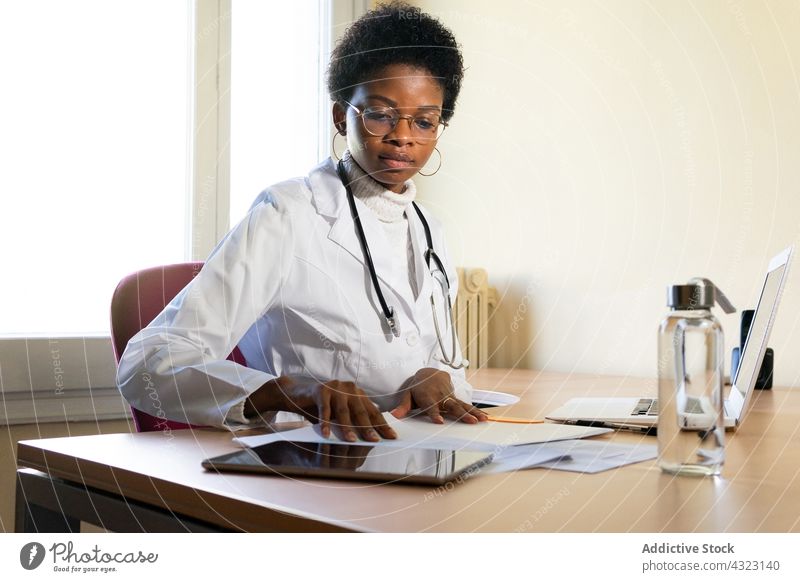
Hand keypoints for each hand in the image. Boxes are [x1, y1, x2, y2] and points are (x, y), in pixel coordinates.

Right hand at [245, 376, 396, 442]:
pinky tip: (327, 434)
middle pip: (360, 410)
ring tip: (351, 441)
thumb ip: (353, 422)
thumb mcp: (340, 415)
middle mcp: (349, 388)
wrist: (298, 394)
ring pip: (343, 411)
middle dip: (368, 427)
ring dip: (347, 427)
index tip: (391, 437)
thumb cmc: (322, 408)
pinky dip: (325, 422)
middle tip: (374, 440)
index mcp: (358, 393)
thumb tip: (369, 440)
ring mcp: (335, 387)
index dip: (382, 424)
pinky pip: (324, 409)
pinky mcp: (320, 390)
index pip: (372, 411)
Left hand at [391, 368, 487, 424]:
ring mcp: (450, 397)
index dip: (435, 413)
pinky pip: (467, 405)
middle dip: (460, 414)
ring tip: (480, 420)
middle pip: (451, 406)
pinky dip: (476, 411)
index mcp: (428, 397)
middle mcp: (441, 397)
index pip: (431, 406)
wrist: (430, 373)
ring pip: (462, 405)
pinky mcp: (456, 398)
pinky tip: (485, 417)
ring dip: (472, 413)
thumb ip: (403, 406)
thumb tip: (394, 415)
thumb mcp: (408, 395)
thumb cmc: (418, 388)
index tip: (439, 421)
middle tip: (470, 422)